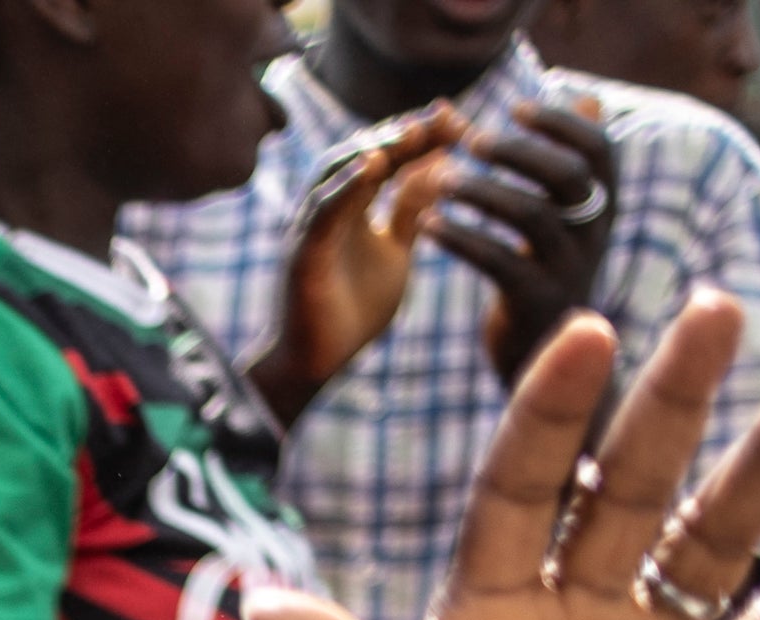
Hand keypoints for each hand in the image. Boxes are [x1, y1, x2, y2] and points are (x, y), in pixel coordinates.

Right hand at [248, 105, 459, 423]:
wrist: (314, 364)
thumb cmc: (350, 313)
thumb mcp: (395, 255)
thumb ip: (410, 216)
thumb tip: (440, 175)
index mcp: (353, 208)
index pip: (386, 157)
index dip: (419, 136)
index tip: (458, 118)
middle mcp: (328, 209)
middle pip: (364, 152)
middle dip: (403, 132)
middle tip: (443, 115)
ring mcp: (311, 227)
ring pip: (338, 171)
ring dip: (375, 146)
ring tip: (412, 131)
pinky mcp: (302, 252)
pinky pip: (322, 210)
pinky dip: (345, 185)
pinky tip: (373, 165)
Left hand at [432, 97, 617, 384]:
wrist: (541, 358)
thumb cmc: (542, 271)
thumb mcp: (560, 215)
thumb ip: (561, 159)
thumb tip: (577, 91)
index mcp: (604, 206)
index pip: (599, 149)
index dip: (562, 123)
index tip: (516, 108)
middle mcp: (597, 234)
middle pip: (568, 176)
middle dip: (517, 151)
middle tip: (468, 140)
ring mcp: (570, 270)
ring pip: (532, 216)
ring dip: (481, 192)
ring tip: (438, 182)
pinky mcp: (536, 303)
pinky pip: (498, 261)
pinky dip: (460, 238)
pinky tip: (426, 226)